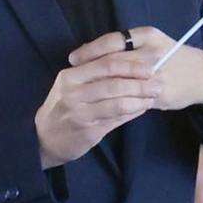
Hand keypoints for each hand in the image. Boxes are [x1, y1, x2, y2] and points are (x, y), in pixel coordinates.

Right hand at [34, 48, 162, 167]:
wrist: (43, 138)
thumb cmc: (62, 108)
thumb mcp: (71, 86)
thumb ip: (94, 75)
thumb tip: (132, 66)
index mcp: (70, 76)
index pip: (105, 64)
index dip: (131, 64)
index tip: (150, 66)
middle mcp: (73, 93)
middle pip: (114, 83)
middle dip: (140, 83)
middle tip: (158, 83)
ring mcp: (79, 113)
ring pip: (117, 103)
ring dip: (140, 99)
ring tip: (153, 97)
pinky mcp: (87, 131)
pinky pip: (116, 119)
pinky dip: (132, 113)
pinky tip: (142, 109)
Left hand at [71, 27, 202, 113]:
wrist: (202, 75)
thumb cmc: (170, 57)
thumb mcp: (151, 43)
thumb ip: (125, 47)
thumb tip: (89, 52)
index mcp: (148, 36)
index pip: (112, 41)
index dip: (90, 50)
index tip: (73, 58)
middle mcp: (151, 52)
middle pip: (112, 61)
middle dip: (89, 71)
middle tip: (70, 78)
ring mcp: (155, 74)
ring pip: (119, 81)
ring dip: (98, 88)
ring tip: (81, 92)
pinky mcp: (157, 93)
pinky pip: (130, 98)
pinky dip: (113, 101)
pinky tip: (99, 104)